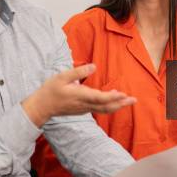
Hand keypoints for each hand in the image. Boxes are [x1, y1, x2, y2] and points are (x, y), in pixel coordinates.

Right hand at [21, 63, 136, 126]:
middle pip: (107, 107)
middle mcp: (84, 105)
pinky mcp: (82, 110)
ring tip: (127, 100)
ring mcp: (84, 109)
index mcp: (80, 96)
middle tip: (134, 100)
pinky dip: (108, 105)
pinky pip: (98, 109)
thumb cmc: (50, 90)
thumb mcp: (62, 77)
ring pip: (104, 109)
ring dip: (117, 105)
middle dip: (121, 104)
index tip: (123, 94)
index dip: (113, 97)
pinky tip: (112, 99)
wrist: (41, 107)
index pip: (100, 98)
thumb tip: (94, 66)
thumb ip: (78, 72)